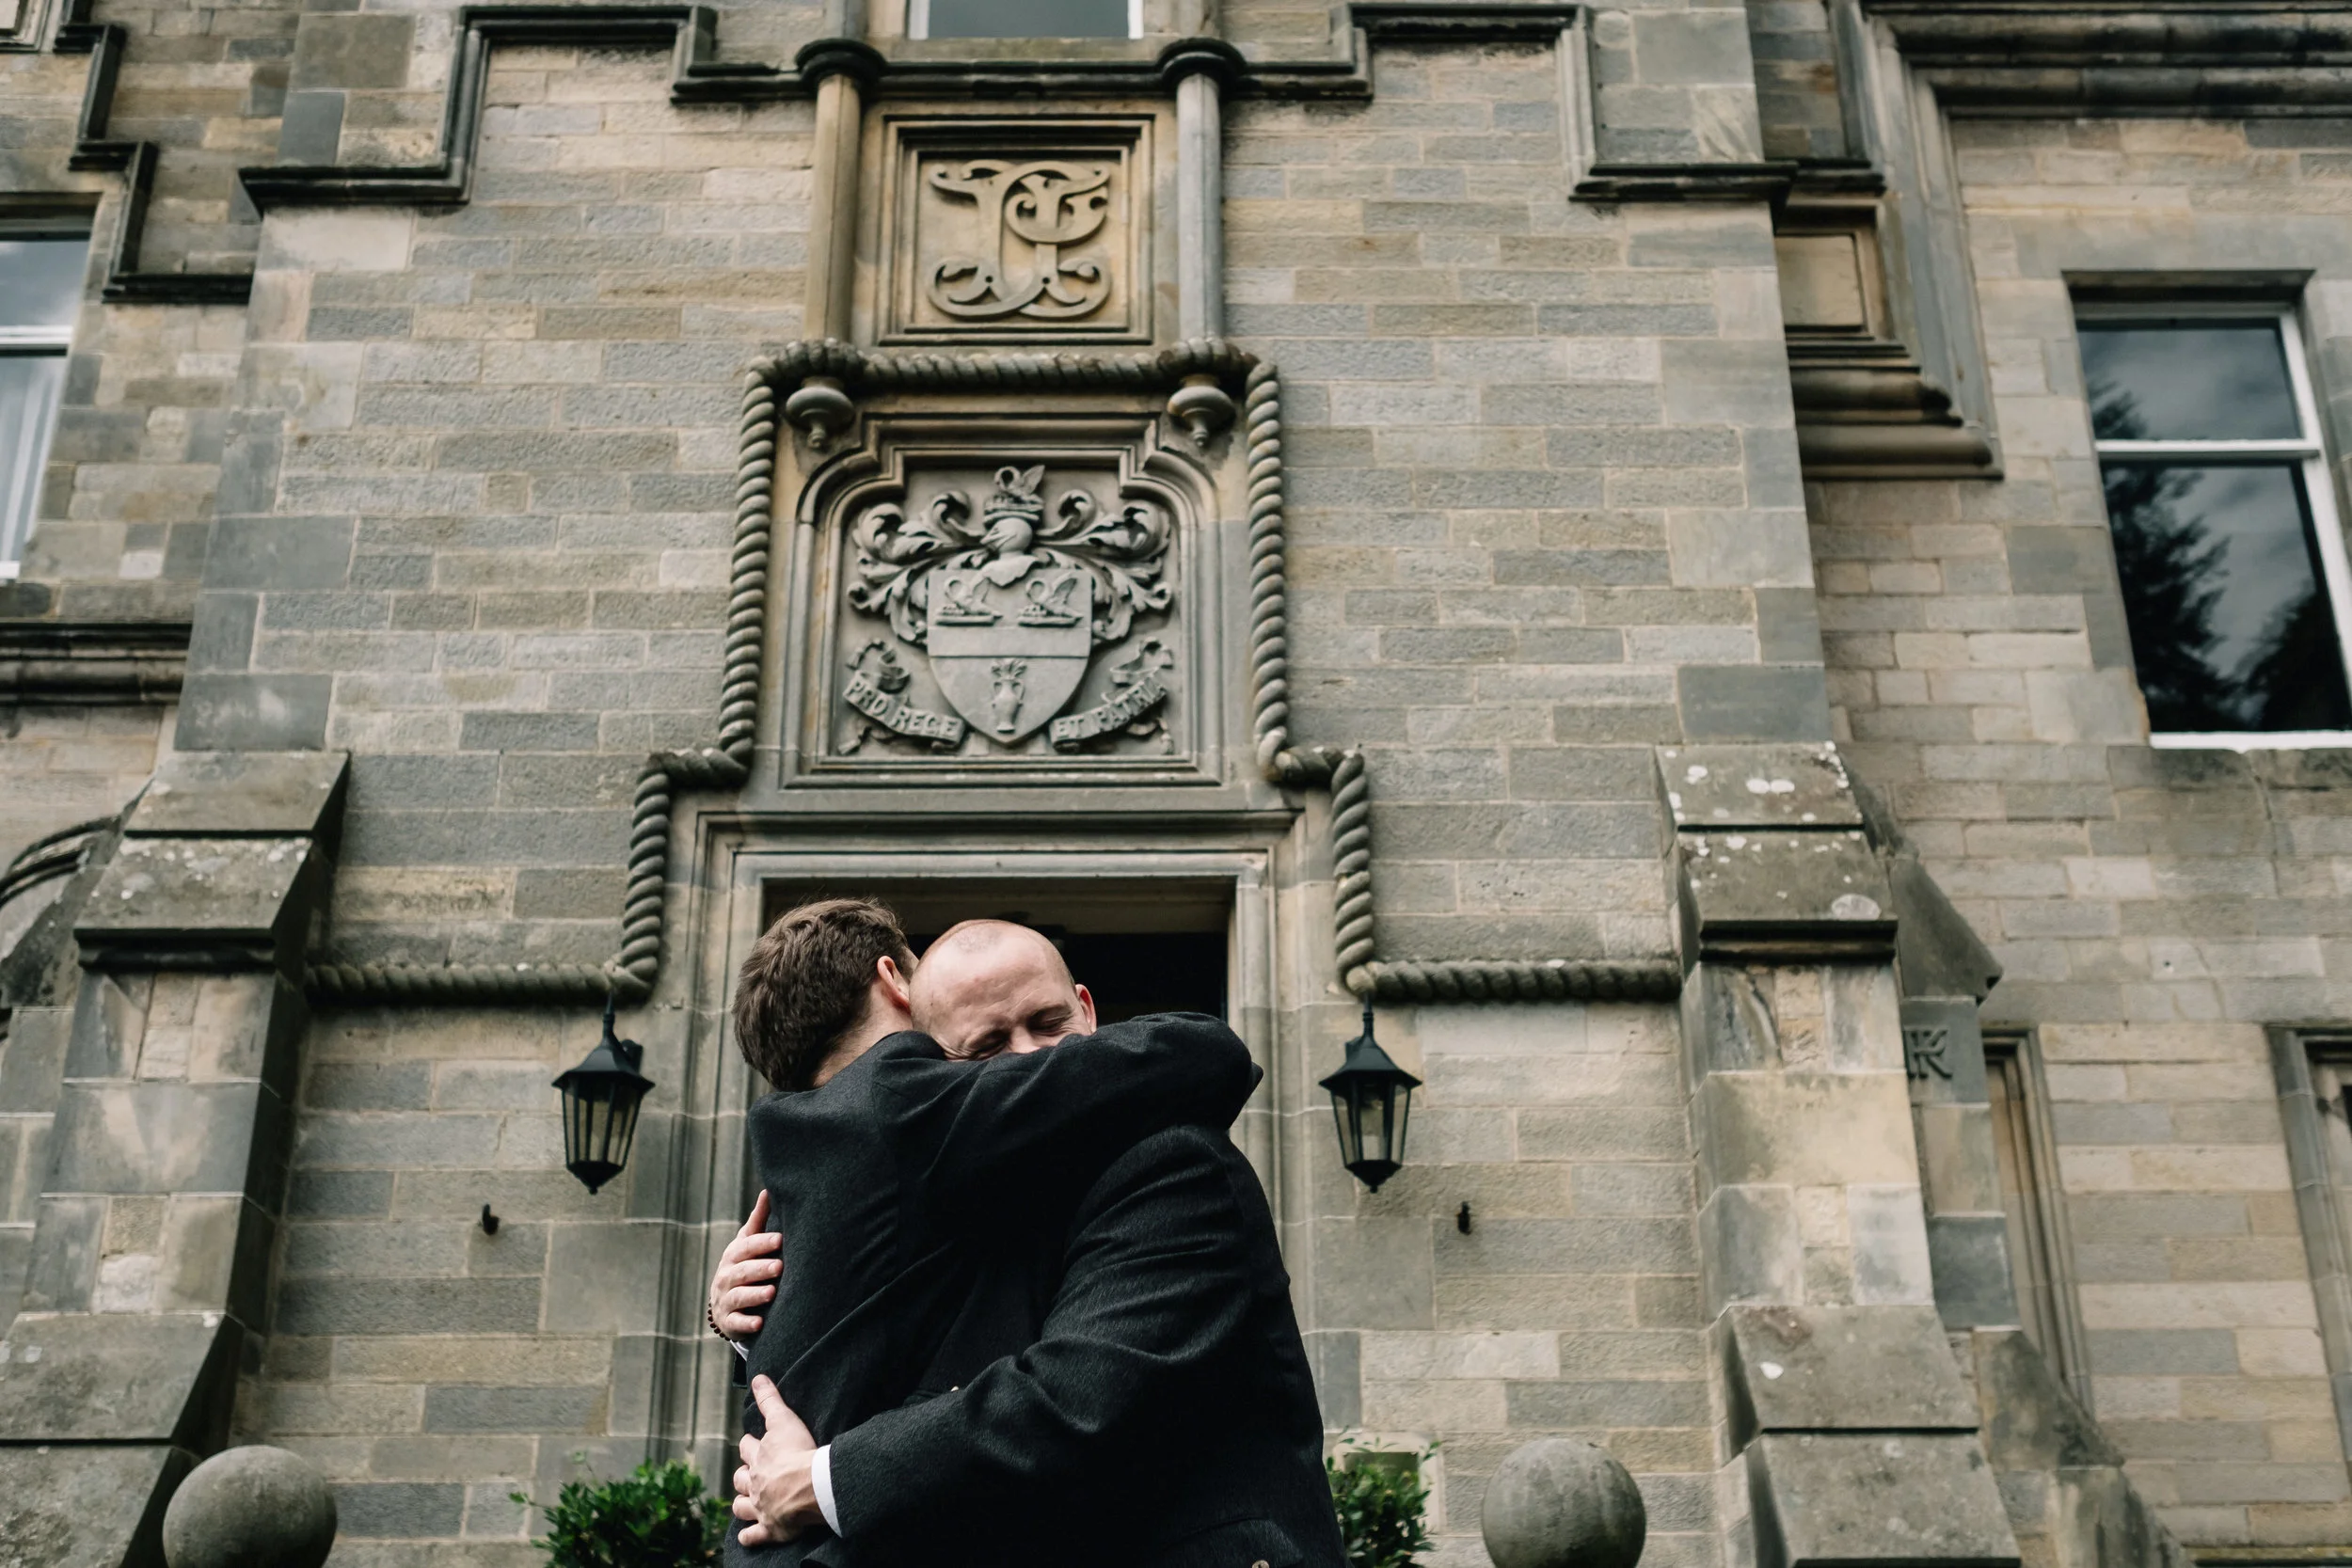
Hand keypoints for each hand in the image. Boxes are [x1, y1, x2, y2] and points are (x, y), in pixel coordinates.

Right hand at [710, 1191, 780, 1340]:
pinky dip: (746, 1323)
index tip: (780, 1239)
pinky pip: (737, 1322)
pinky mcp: (729, 1321)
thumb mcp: (747, 1244)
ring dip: (754, 1294)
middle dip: (760, 1268)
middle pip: (743, 1272)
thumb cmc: (743, 1266)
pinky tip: (760, 1323)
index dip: (762, 1243)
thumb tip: (768, 1190)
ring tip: (772, 1292)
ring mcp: (726, 1300)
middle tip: (779, 1266)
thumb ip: (758, 1221)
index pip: (746, 1247)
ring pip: (739, 1296)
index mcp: (733, 1256)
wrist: (724, 1303)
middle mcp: (726, 1277)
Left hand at [733, 1375, 820, 1545]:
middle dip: (743, 1476)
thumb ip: (770, 1399)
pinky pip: (753, 1536)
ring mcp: (760, 1507)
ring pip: (741, 1507)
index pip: (748, 1447)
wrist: (811, 1486)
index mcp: (759, 1458)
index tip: (754, 1444)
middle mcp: (755, 1483)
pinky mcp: (770, 1528)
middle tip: (751, 1475)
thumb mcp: (783, 1420)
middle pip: (740, 1478)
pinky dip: (749, 1536)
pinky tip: (747, 1536)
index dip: (751, 1444)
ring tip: (747, 1503)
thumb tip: (756, 1377)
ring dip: (742, 1504)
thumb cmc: (799, 1452)